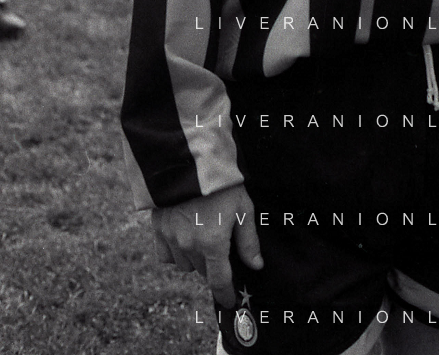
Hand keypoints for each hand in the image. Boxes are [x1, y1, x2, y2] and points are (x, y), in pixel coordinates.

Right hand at [151, 183, 263, 307]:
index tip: (228, 302)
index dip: (225, 294)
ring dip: (195, 258)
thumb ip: (248, 240)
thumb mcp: (243, 208)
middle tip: (221, 247)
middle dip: (214, 265)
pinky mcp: (158, 229)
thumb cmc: (222, 184)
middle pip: (204, 271)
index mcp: (213, 244)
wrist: (189, 160)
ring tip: (203, 235)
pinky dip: (175, 252)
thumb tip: (256, 266)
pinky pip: (166, 255)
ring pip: (185, 264)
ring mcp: (171, 239)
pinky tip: (184, 236)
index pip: (219, 281)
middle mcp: (190, 246)